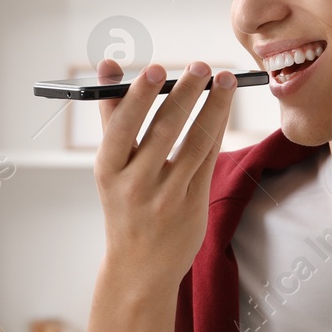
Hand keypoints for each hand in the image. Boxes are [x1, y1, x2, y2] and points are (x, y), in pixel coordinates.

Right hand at [94, 59, 236, 287]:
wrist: (139, 266)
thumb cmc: (124, 204)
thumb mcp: (110, 166)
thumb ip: (112, 115)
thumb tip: (107, 65)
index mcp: (108, 169)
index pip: (123, 127)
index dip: (139, 97)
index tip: (156, 68)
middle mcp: (136, 183)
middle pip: (163, 130)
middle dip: (184, 94)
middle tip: (201, 65)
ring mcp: (166, 196)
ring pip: (194, 142)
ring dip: (213, 106)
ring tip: (224, 78)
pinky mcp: (193, 204)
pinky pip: (208, 158)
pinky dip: (217, 127)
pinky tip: (223, 105)